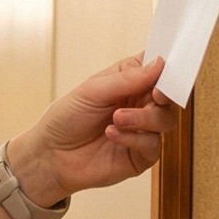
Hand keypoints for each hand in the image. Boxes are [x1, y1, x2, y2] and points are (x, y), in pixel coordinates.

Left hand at [8, 55, 178, 205]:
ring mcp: (142, 130)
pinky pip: (153, 145)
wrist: (50, 156)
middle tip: (154, 94)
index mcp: (130, 83)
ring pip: (166, 120)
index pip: (158, 69)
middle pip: (169, 96)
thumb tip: (160, 63)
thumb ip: (127, 78)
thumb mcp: (92, 91)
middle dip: (165, 94)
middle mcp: (140, 105)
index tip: (168, 67)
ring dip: (144, 118)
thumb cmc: (66, 119)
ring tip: (117, 118)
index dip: (168, 67)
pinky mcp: (141, 156)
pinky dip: (134, 138)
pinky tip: (112, 134)